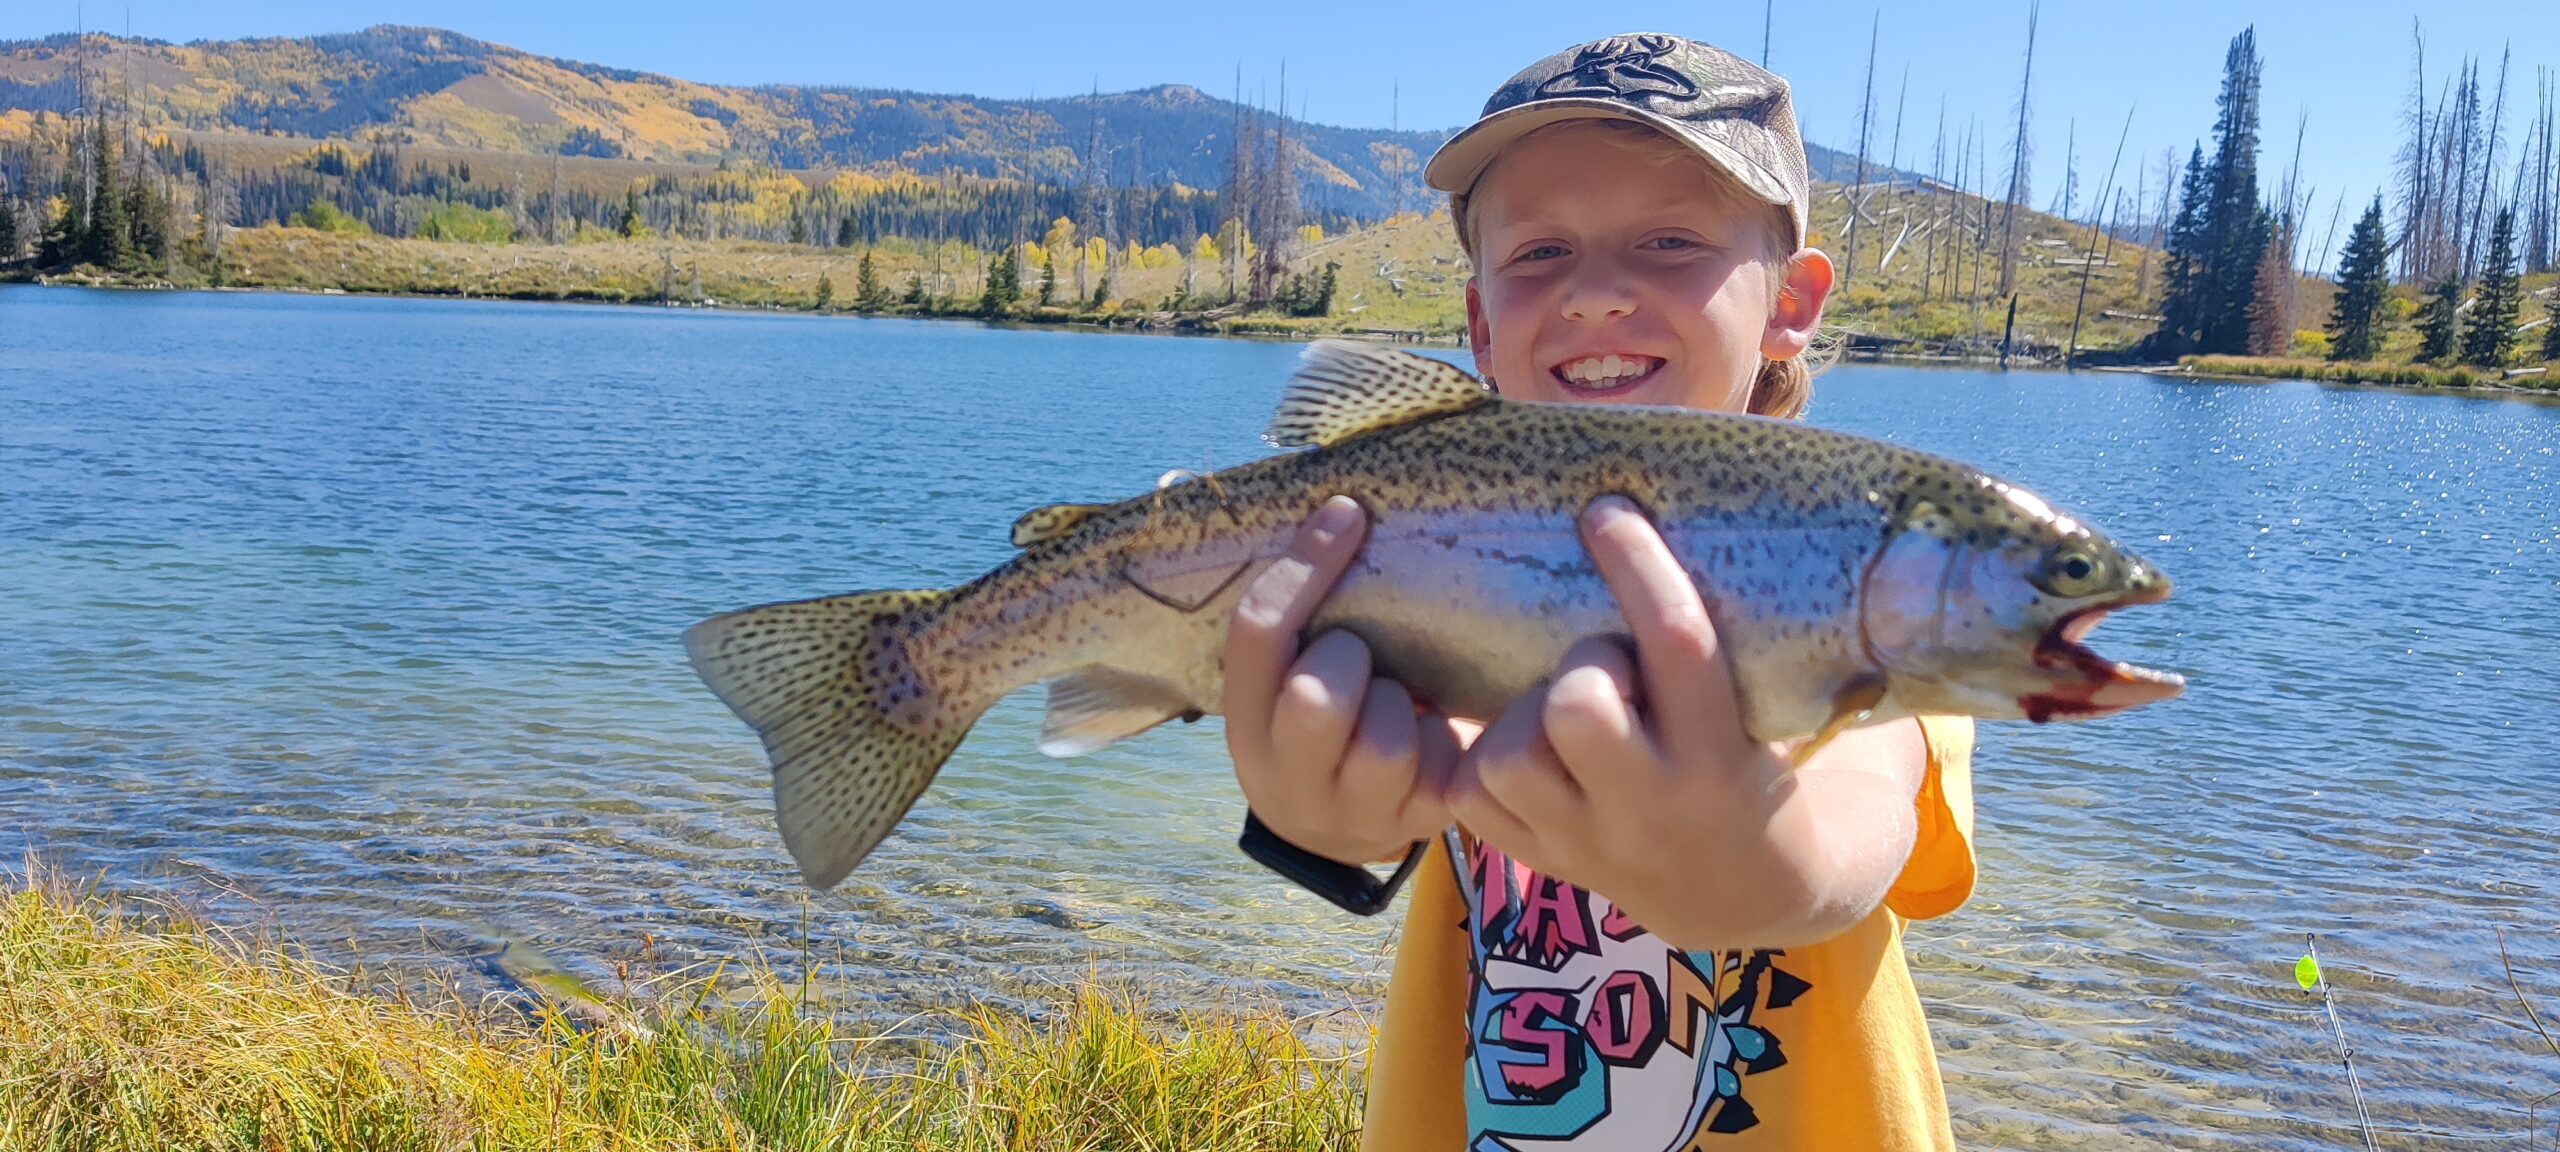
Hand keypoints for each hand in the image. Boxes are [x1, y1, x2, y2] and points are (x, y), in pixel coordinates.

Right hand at [1224, 495, 1462, 866]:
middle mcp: (1282, 771)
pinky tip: (1431, 741)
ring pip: (1386, 738)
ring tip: (1401, 709)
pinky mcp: (1410, 822)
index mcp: (1245, 719)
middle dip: (1350, 662)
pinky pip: (1441, 762)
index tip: (1349, 511)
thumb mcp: (1289, 684)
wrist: (1336, 835)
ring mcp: (1344, 807)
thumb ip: (1306, 625)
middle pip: (1316, 695)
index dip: (1305, 565)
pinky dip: (1446, 738)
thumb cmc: (1324, 728)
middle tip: (1364, 664)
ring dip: (1402, 707)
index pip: (1258, 631)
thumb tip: (1349, 513)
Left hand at [1444, 495, 1923, 949]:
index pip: (1677, 645)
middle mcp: (1653, 806)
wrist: (1746, 896)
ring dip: (1522, 718)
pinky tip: (1528, 753)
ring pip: (1509, 756)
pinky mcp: (1541, 862)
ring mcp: (1589, 844)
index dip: (1637, 568)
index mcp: (1721, 759)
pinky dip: (1485, 762)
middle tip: (1606, 669)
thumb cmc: (1750, 765)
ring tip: (1561, 719)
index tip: (1607, 510)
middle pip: (1576, 708)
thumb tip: (1698, 501)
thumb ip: (1729, 642)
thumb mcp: (1767, 715)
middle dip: (1580, 666)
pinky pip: (1472, 794)